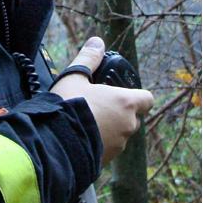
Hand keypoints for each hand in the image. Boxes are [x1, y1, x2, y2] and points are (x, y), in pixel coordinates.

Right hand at [51, 37, 153, 165]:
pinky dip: (99, 142)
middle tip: (98, 106)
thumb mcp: (75, 77)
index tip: (122, 93)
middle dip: (119, 112)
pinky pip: (108, 148)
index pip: (147, 99)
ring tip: (85, 121)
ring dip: (109, 128)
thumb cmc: (67, 106)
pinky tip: (80, 135)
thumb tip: (97, 42)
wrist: (55, 142)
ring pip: (120, 133)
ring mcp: (119, 145)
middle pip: (133, 117)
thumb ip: (88, 59)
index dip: (137, 96)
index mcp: (125, 103)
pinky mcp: (107, 160)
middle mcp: (128, 125)